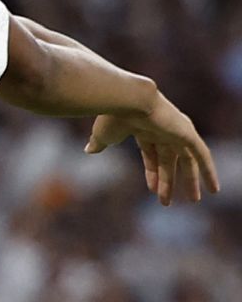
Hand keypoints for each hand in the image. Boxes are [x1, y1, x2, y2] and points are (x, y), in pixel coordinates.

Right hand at [85, 91, 218, 204]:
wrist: (125, 99)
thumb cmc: (110, 117)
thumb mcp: (103, 135)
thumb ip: (99, 143)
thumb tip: (88, 150)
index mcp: (142, 128)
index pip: (151, 154)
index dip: (152, 172)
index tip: (152, 190)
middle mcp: (161, 129)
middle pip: (169, 159)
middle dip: (168, 181)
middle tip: (167, 202)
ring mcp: (175, 130)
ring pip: (187, 160)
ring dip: (190, 180)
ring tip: (194, 200)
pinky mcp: (186, 132)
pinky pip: (201, 155)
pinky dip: (209, 171)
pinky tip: (213, 188)